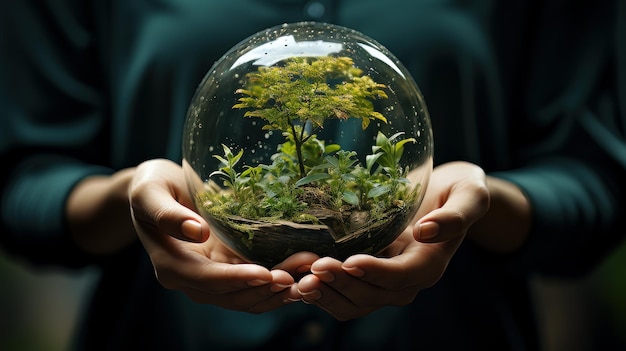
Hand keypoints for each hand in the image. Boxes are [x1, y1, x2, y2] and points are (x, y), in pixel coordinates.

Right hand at [129, 158, 305, 312]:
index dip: (237, 279)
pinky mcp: (227, 268)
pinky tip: (300, 275)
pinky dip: (276, 283)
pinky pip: (252, 284)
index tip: (266, 273)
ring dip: (277, 290)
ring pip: (246, 296)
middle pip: (231, 295)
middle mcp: (191, 279)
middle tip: (299, 275)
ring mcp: (211, 277)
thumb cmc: (152, 186)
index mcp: (170, 265)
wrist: (158, 189)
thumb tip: (197, 233)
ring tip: (308, 275)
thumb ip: (167, 214)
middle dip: (266, 287)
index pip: (207, 280)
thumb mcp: (150, 192)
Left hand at [294, 161, 489, 319]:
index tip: (349, 261)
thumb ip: (456, 215)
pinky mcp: (369, 277)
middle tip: (312, 267)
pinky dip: (323, 292)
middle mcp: (407, 281)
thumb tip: (426, 232)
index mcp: (429, 264)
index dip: (375, 272)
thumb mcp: (470, 195)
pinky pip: (344, 295)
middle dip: (341, 283)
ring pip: (354, 303)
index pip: (400, 276)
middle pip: (371, 294)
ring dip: (327, 294)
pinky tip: (300, 279)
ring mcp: (385, 283)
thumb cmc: (459, 192)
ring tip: (299, 279)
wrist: (446, 197)